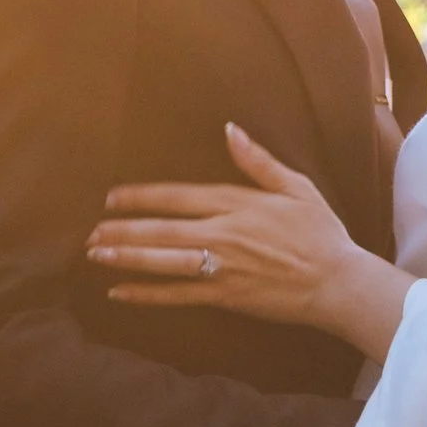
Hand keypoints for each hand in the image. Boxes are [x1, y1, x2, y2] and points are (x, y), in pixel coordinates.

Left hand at [88, 125, 415, 358]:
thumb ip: (258, 160)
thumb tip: (230, 130)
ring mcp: (221, 267)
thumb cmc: (319, 232)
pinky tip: (120, 293)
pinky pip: (178, 296)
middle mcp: (223, 234)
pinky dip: (147, 294)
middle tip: (89, 231)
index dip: (141, 197)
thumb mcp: (295, 186)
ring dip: (126, 257)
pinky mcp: (224, 296)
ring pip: (162, 262)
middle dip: (122, 229)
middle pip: (161, 230)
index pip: (177, 196)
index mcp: (236, 204)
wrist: (337, 281)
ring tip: (95, 254)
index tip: (111, 197)